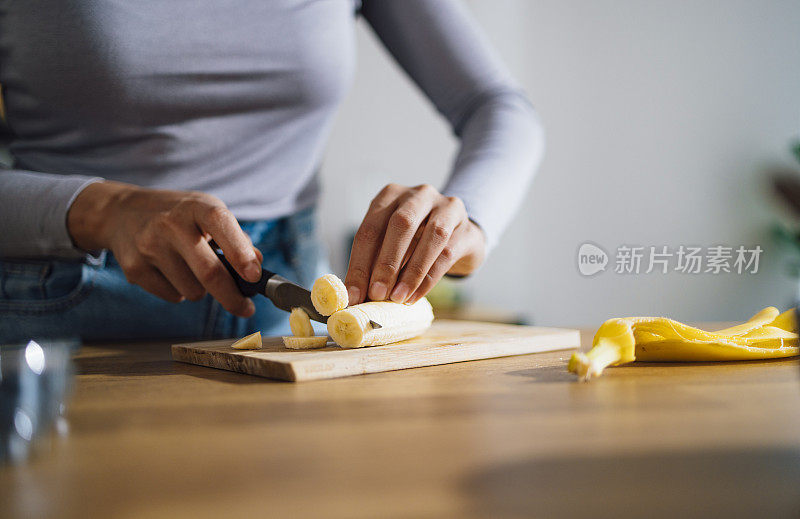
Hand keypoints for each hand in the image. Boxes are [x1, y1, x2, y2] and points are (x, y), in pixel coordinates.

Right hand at [67, 181, 262, 316]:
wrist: (121, 213)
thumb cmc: (178, 216)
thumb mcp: (207, 213)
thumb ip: (236, 237)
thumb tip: (258, 265)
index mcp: (196, 206)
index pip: (221, 225)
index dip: (240, 253)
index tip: (254, 276)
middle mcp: (171, 224)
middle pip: (208, 272)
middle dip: (232, 297)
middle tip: (246, 309)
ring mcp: (149, 247)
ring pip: (193, 291)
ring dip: (201, 290)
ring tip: (191, 269)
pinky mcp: (134, 268)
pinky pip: (173, 296)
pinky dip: (179, 291)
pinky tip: (169, 271)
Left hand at [345, 183, 485, 305]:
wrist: (459, 237)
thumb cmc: (416, 241)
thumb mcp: (392, 244)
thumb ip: (374, 262)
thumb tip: (355, 294)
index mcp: (390, 194)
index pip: (370, 229)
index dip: (359, 264)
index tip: (353, 295)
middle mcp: (418, 194)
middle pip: (400, 225)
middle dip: (386, 263)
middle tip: (376, 294)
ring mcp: (446, 206)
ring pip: (430, 236)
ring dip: (411, 272)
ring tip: (397, 298)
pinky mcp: (466, 226)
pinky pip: (447, 253)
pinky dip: (428, 278)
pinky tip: (415, 296)